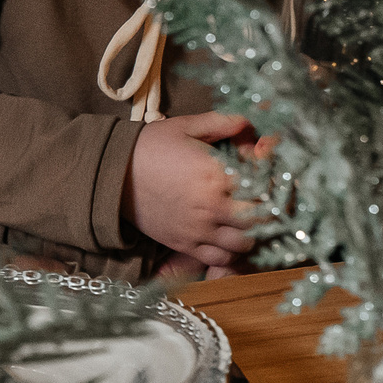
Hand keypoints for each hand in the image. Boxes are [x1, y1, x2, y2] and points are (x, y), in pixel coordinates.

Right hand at [124, 111, 259, 268]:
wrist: (111, 175)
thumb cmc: (150, 146)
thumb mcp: (186, 126)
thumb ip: (222, 123)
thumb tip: (249, 123)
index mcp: (215, 174)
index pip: (263, 185)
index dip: (270, 179)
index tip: (264, 172)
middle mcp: (212, 207)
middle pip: (261, 219)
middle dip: (267, 208)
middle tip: (263, 197)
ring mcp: (198, 230)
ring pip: (245, 243)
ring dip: (252, 230)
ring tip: (248, 216)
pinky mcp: (185, 245)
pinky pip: (220, 259)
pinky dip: (231, 251)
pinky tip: (229, 235)